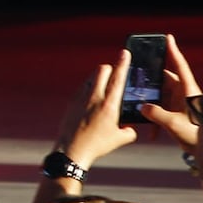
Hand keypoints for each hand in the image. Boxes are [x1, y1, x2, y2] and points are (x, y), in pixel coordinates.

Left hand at [54, 46, 139, 167]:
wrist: (72, 149)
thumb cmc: (97, 145)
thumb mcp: (119, 139)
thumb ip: (129, 130)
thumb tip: (130, 127)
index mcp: (109, 105)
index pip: (118, 78)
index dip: (123, 63)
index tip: (125, 53)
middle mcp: (94, 97)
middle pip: (102, 70)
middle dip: (110, 68)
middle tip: (116, 74)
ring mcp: (81, 97)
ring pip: (91, 77)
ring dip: (99, 77)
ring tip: (105, 87)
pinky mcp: (72, 101)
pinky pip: (83, 87)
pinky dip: (90, 87)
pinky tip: (93, 97)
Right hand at [140, 31, 200, 150]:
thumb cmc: (199, 138)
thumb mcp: (175, 125)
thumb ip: (157, 115)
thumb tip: (143, 107)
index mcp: (188, 92)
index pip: (179, 66)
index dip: (173, 51)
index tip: (168, 37)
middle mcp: (185, 95)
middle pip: (165, 80)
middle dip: (152, 80)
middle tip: (138, 77)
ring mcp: (181, 105)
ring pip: (161, 96)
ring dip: (151, 103)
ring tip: (139, 106)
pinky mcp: (178, 116)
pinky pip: (162, 111)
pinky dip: (155, 118)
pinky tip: (151, 132)